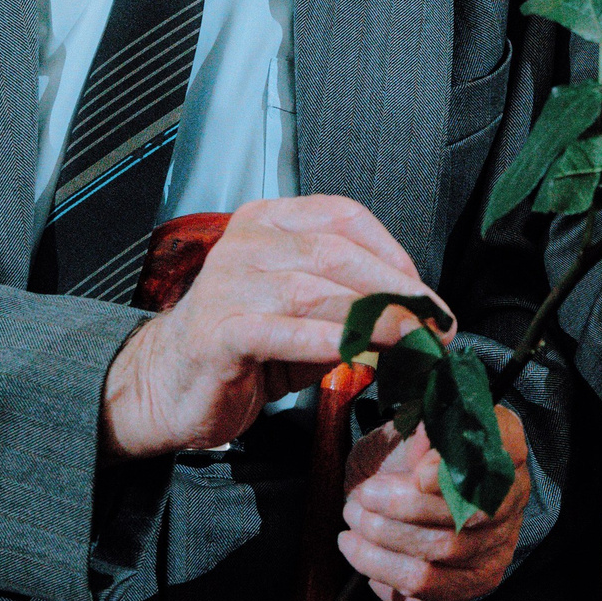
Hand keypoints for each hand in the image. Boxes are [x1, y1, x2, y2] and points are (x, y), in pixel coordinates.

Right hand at [99, 195, 440, 459]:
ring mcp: (228, 284)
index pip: (343, 216)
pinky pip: (284, 330)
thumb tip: (418, 317)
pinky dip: (329, 342)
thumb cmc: (244, 345)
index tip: (426, 294)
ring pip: (316, 290)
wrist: (168, 385)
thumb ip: (354, 307)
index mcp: (269, 222)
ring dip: (374, 318)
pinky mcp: (219, 330)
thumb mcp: (306, 315)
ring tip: (411, 342)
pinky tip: (362, 357)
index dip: (393, 252)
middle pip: (337, 252)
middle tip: (433, 325)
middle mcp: (246, 242)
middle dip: (395, 290)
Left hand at [338, 404, 531, 600]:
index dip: (460, 471)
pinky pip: (427, 594)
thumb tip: (423, 437)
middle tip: (362, 497)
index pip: (502, 459)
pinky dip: (388, 578)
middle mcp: (511, 502)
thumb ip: (418, 429)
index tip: (417, 473)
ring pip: (439, 556)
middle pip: (464, 517)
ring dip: (384, 543)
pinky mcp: (468, 586)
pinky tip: (367, 560)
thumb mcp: (411, 428)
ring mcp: (494, 550)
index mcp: (504, 451)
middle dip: (402, 509)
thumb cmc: (407, 456)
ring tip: (353, 525)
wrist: (400, 492)